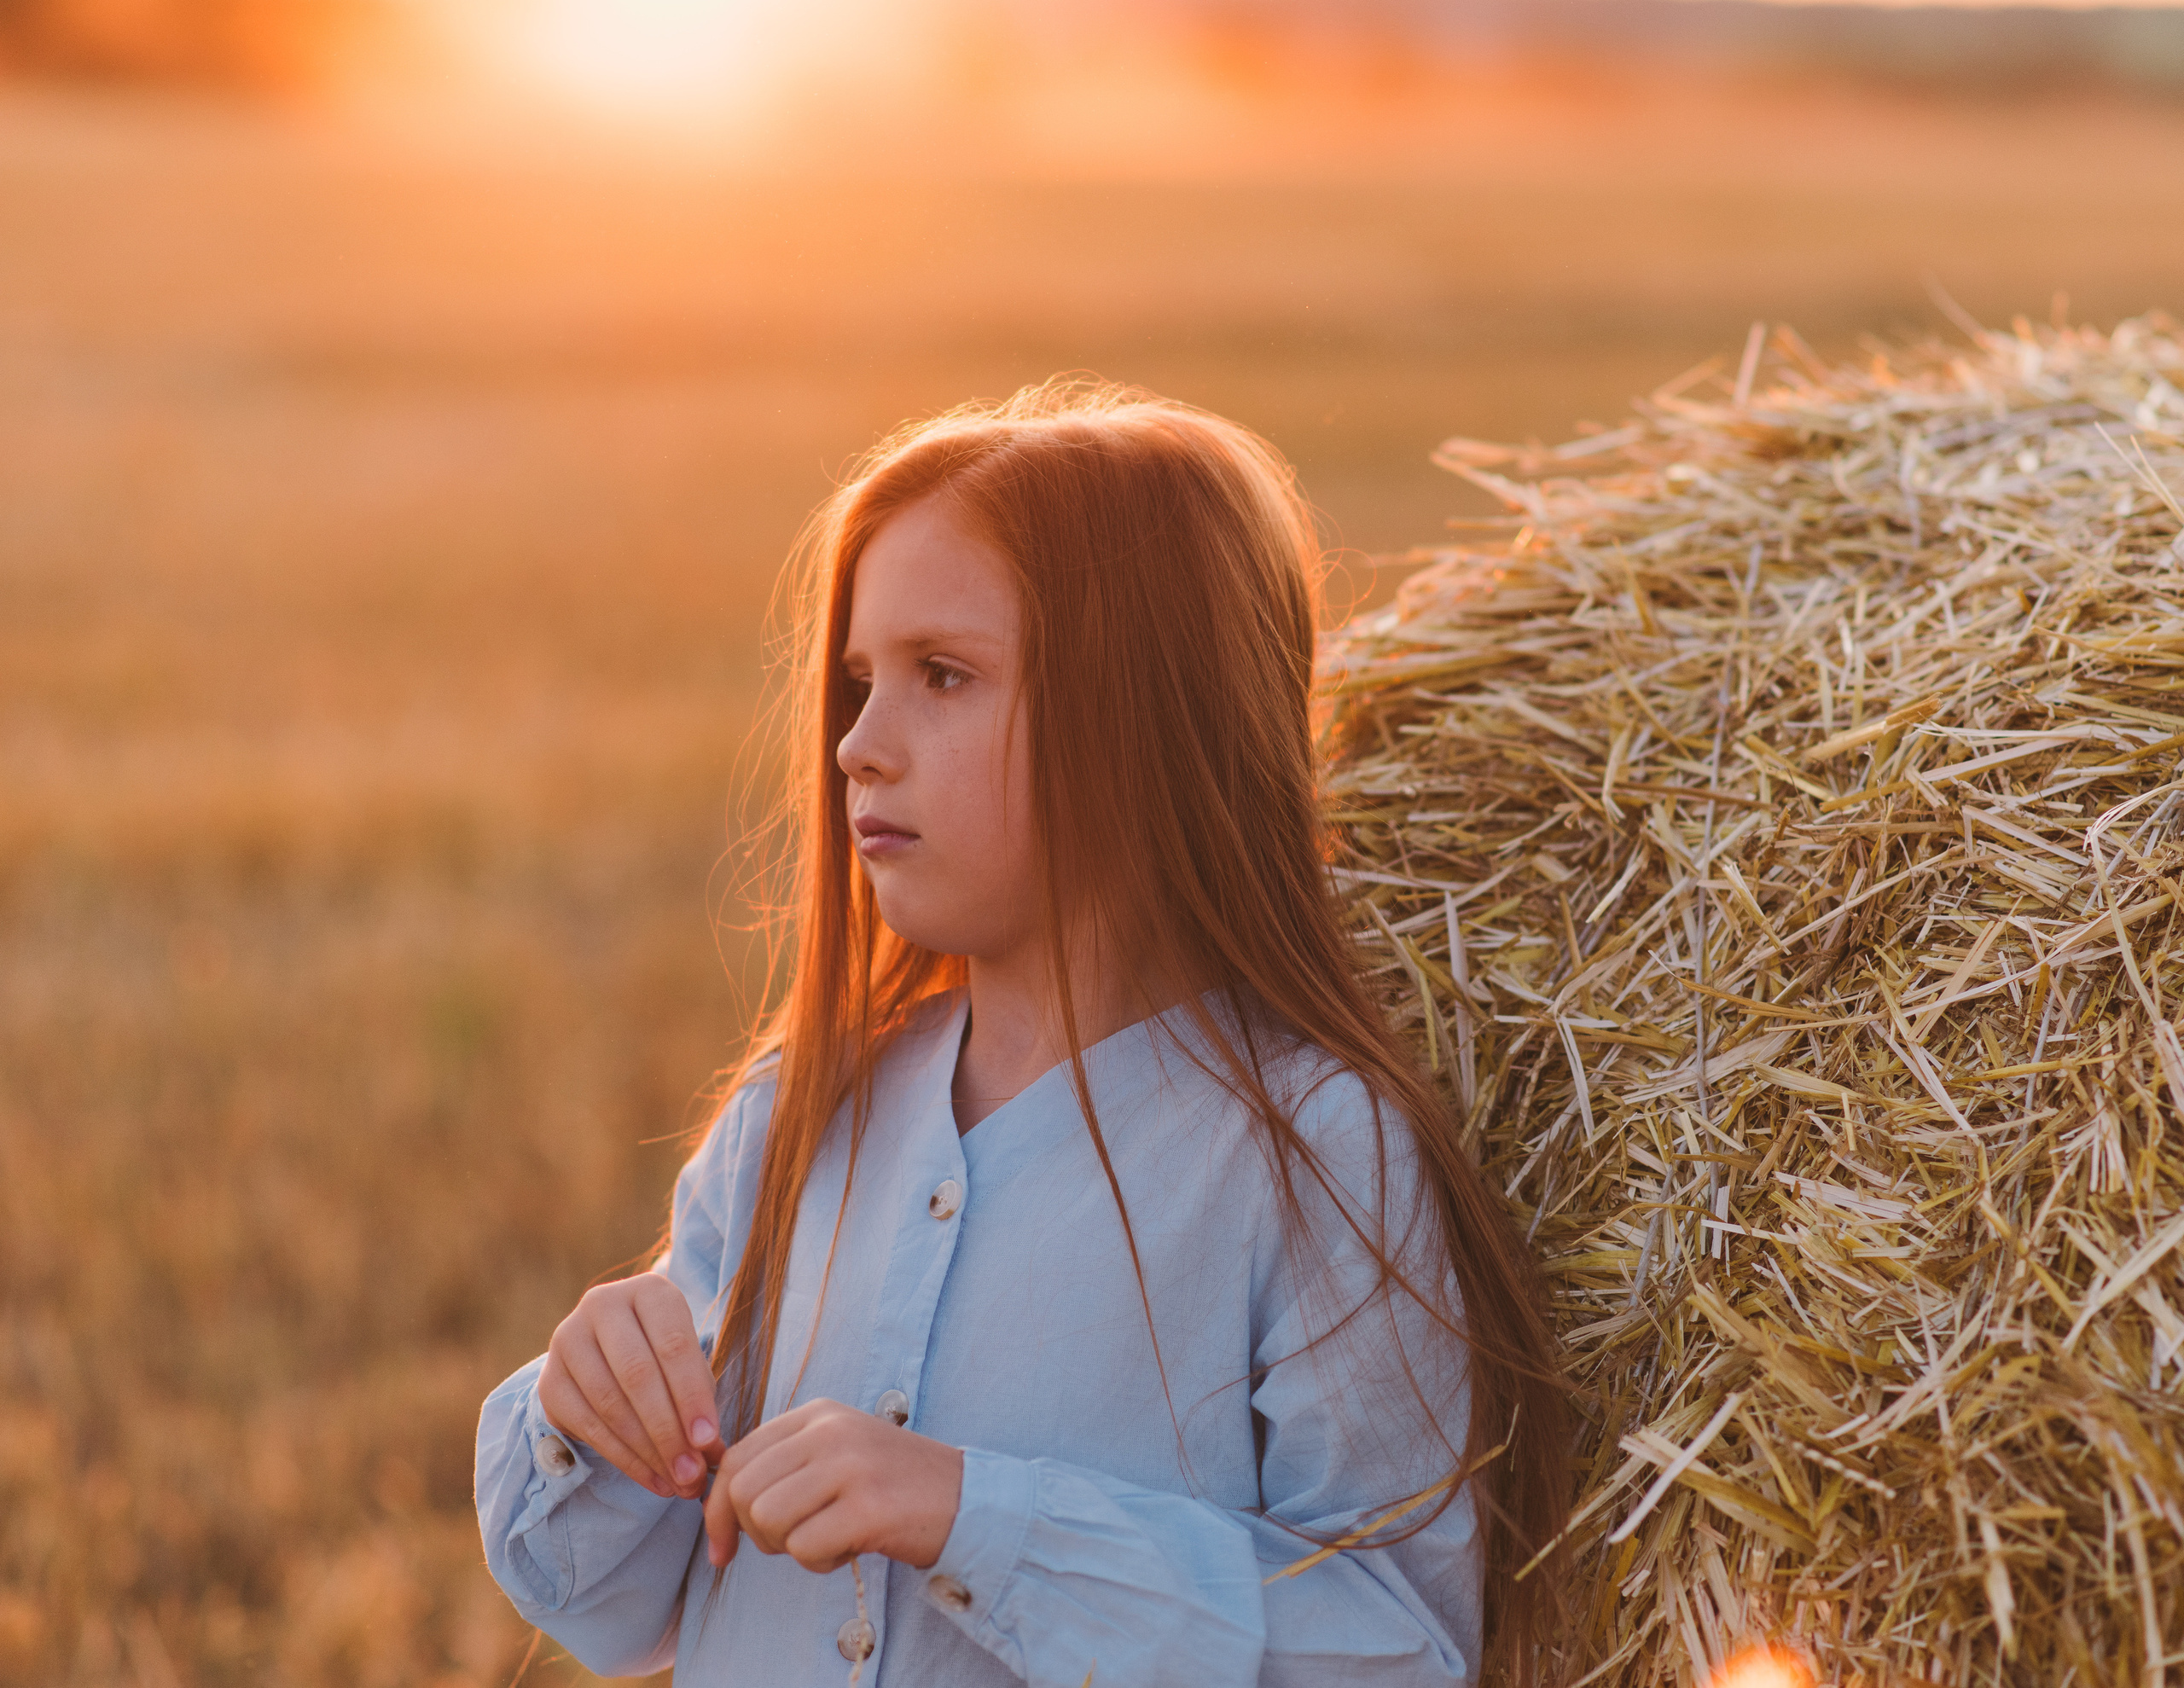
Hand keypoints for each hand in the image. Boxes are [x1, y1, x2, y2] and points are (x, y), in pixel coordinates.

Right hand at [539, 1273, 722, 1501]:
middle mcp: (602, 1305)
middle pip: (638, 1376)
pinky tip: (652, 1478)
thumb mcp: (689, 1363)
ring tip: (678, 1483)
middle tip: (694, 1474)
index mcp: (648, 1291)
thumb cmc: (665, 1355)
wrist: (610, 1350)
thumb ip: (701, 1399)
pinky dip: (624, 1458)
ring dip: (647, 1452)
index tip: (709, 1441)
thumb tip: (712, 1453)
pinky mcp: (549, 1379)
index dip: (692, 1397)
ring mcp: (568, 1339)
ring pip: (610, 1404)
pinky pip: (587, 1426)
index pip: (673, 1345)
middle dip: (669, 1432)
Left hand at [705, 1398, 963, 1573]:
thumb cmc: (893, 1487)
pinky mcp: (869, 1507)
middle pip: (745, 1492)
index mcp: (817, 1414)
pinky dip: (821, 1564)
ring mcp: (851, 1466)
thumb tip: (718, 1503)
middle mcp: (830, 1431)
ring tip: (828, 1540)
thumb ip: (784, 1465)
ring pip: (768, 1520)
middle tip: (795, 1542)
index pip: (736, 1459)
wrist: (967, 1500)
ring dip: (790, 1548)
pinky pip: (805, 1549)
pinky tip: (850, 1549)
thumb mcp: (836, 1455)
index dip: (716, 1511)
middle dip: (757, 1533)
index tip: (722, 1548)